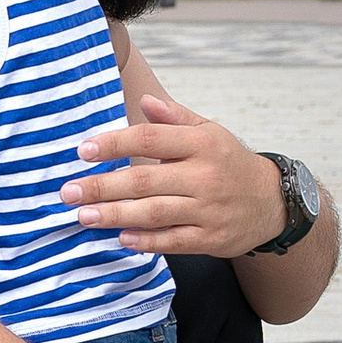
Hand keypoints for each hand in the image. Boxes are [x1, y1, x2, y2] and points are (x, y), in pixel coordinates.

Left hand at [61, 91, 289, 255]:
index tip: (83, 150)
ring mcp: (209, 209)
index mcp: (202, 143)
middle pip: (146, 180)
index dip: (115, 143)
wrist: (272, 203)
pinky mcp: (211, 238)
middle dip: (103, 186)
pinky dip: (146, 241)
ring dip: (116, 215)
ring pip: (155, 213)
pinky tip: (120, 238)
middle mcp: (205, 176)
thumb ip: (174, 118)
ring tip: (84, 216)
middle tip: (69, 192)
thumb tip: (143, 101)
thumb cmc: (229, 163)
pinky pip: (173, 241)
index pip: (151, 139)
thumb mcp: (209, 132)